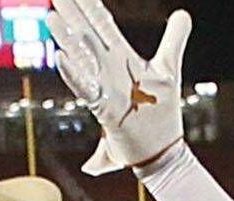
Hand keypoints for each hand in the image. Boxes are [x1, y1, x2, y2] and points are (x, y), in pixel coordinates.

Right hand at [48, 0, 190, 175]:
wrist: (160, 152)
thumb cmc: (160, 113)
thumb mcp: (168, 68)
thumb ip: (174, 39)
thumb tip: (182, 14)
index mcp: (122, 58)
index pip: (102, 25)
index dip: (89, 5)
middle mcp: (110, 70)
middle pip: (87, 34)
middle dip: (72, 13)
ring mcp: (106, 88)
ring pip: (83, 58)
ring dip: (67, 38)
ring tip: (51, 17)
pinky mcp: (106, 109)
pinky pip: (86, 89)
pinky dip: (74, 74)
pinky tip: (61, 58)